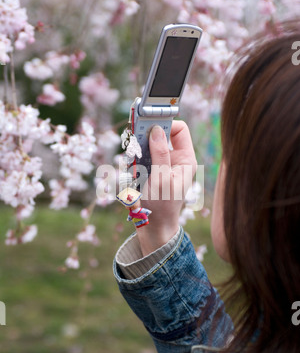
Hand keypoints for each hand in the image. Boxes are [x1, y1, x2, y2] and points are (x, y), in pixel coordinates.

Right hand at [136, 121, 197, 256]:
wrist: (153, 227)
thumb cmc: (161, 206)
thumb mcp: (162, 179)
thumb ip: (160, 154)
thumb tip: (156, 130)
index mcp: (186, 159)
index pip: (179, 129)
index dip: (165, 124)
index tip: (148, 126)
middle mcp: (174, 159)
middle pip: (159, 135)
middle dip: (145, 139)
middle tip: (134, 143)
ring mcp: (161, 164)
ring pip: (146, 146)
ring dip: (136, 153)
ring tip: (134, 167)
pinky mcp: (149, 171)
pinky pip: (139, 158)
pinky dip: (132, 163)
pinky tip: (132, 175)